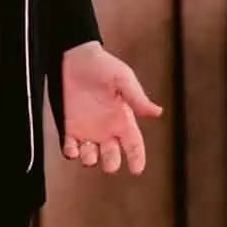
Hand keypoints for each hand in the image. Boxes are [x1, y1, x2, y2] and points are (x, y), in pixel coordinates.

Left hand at [59, 41, 162, 174]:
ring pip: (91, 157)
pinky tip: (72, 148)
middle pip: (112, 158)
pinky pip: (70, 149)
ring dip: (90, 160)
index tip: (137, 169)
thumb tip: (157, 112)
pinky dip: (71, 153)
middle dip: (111, 163)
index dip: (137, 159)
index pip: (134, 146)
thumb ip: (136, 97)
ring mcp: (88, 130)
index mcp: (123, 120)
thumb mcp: (122, 79)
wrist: (74, 57)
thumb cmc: (102, 65)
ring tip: (89, 153)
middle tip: (109, 160)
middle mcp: (107, 129)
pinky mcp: (69, 128)